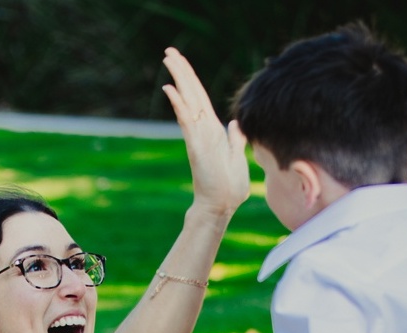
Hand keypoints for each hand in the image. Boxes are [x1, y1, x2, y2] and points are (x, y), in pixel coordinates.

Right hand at [162, 47, 249, 220]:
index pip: (201, 98)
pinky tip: (171, 90)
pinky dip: (179, 106)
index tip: (181, 61)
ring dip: (179, 81)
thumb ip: (235, 139)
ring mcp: (198, 137)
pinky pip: (187, 122)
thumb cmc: (230, 185)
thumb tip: (234, 124)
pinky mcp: (196, 147)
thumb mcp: (238, 156)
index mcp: (214, 130)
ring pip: (187, 102)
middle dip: (182, 71)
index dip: (192, 79)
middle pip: (192, 94)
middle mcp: (204, 130)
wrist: (222, 205)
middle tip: (169, 51)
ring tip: (168, 61)